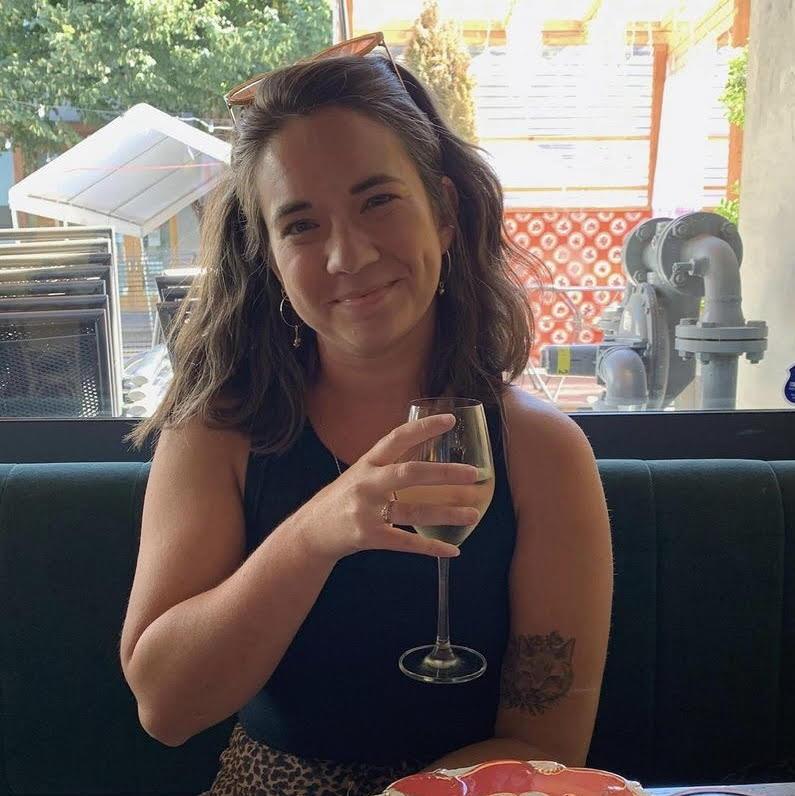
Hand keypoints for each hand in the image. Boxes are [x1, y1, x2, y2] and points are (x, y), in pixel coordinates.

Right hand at [293, 414, 480, 562]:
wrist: (310, 532)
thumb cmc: (342, 500)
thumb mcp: (360, 475)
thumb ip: (388, 465)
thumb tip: (426, 451)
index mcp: (367, 463)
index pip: (397, 438)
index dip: (424, 428)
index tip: (450, 421)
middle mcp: (367, 484)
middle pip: (410, 473)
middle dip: (444, 473)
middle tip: (473, 473)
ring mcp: (367, 511)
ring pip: (415, 510)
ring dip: (448, 513)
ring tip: (473, 514)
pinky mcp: (369, 537)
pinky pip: (407, 542)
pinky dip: (432, 547)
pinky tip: (452, 549)